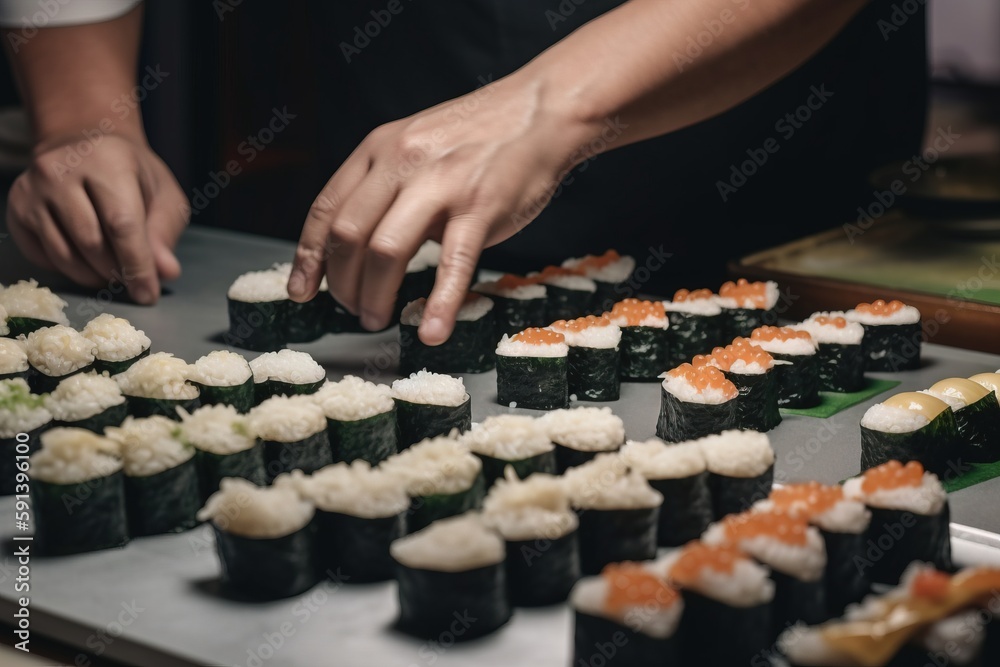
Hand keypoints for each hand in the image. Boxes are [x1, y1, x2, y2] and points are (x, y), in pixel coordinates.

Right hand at [6, 133, 188, 303]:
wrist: (85, 145)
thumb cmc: (133, 175)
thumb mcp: (163, 195)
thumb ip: (165, 233)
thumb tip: (165, 272)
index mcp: (107, 160)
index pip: (122, 224)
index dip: (137, 265)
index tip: (148, 294)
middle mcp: (61, 170)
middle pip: (91, 243)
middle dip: (116, 271)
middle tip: (131, 278)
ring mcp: (33, 189)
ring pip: (63, 254)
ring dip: (93, 276)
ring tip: (112, 272)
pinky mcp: (17, 207)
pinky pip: (41, 255)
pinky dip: (67, 269)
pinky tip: (85, 260)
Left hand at [288, 74, 595, 344]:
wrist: (540, 112)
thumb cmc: (479, 137)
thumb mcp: (415, 144)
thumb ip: (388, 186)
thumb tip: (364, 243)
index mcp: (378, 149)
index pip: (327, 210)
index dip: (309, 257)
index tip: (302, 292)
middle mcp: (402, 163)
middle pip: (349, 236)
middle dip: (343, 285)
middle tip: (352, 310)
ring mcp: (441, 185)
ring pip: (386, 251)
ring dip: (375, 297)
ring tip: (377, 320)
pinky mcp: (480, 208)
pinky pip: (452, 265)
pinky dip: (438, 305)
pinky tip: (431, 332)